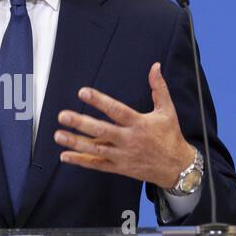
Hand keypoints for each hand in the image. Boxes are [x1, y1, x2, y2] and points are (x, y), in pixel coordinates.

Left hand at [54, 62, 194, 187]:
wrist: (177, 167)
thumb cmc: (170, 136)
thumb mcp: (167, 110)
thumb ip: (159, 88)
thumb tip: (155, 67)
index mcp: (139, 124)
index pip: (116, 110)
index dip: (99, 101)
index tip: (83, 92)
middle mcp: (129, 140)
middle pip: (102, 131)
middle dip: (81, 123)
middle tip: (63, 116)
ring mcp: (122, 156)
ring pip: (95, 150)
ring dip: (76, 143)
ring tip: (58, 135)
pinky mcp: (119, 168)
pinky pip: (97, 165)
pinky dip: (81, 161)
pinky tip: (65, 156)